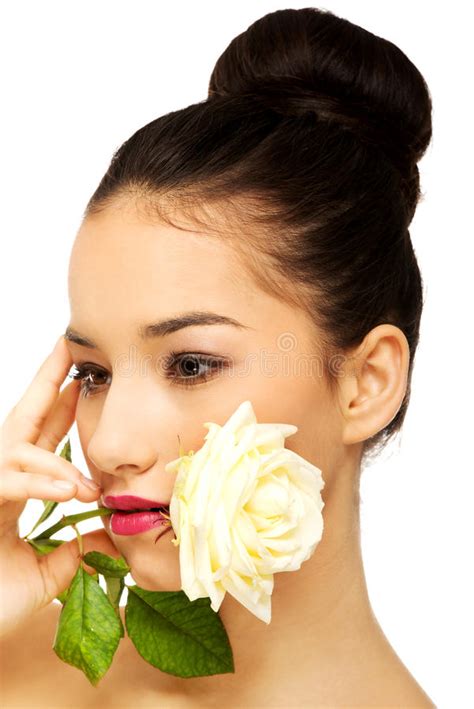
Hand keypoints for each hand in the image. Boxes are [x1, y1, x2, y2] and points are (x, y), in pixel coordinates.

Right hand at [0, 335, 118, 637]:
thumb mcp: (45, 577)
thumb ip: (72, 553)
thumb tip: (105, 535)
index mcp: (12, 491)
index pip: (39, 441)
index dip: (60, 410)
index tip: (82, 382)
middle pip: (20, 420)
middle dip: (45, 381)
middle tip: (68, 347)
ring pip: (15, 447)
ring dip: (55, 450)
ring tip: (84, 454)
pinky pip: (7, 481)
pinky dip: (39, 481)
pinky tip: (70, 489)